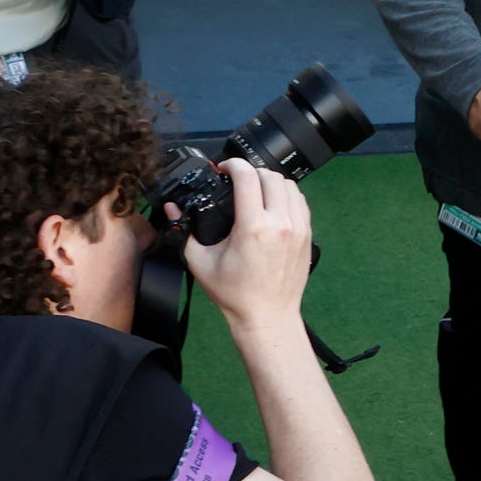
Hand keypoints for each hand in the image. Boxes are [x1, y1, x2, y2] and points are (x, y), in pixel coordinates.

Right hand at [180, 161, 314, 336]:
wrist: (267, 315)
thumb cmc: (234, 293)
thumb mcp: (200, 263)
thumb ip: (185, 231)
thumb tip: (172, 209)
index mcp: (253, 227)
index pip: (248, 177)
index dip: (233, 165)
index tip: (224, 168)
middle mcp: (280, 223)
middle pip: (270, 176)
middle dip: (251, 172)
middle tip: (236, 181)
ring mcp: (298, 227)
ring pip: (289, 185)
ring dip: (270, 182)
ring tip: (254, 191)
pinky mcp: (308, 234)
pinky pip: (300, 201)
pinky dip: (286, 195)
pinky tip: (272, 205)